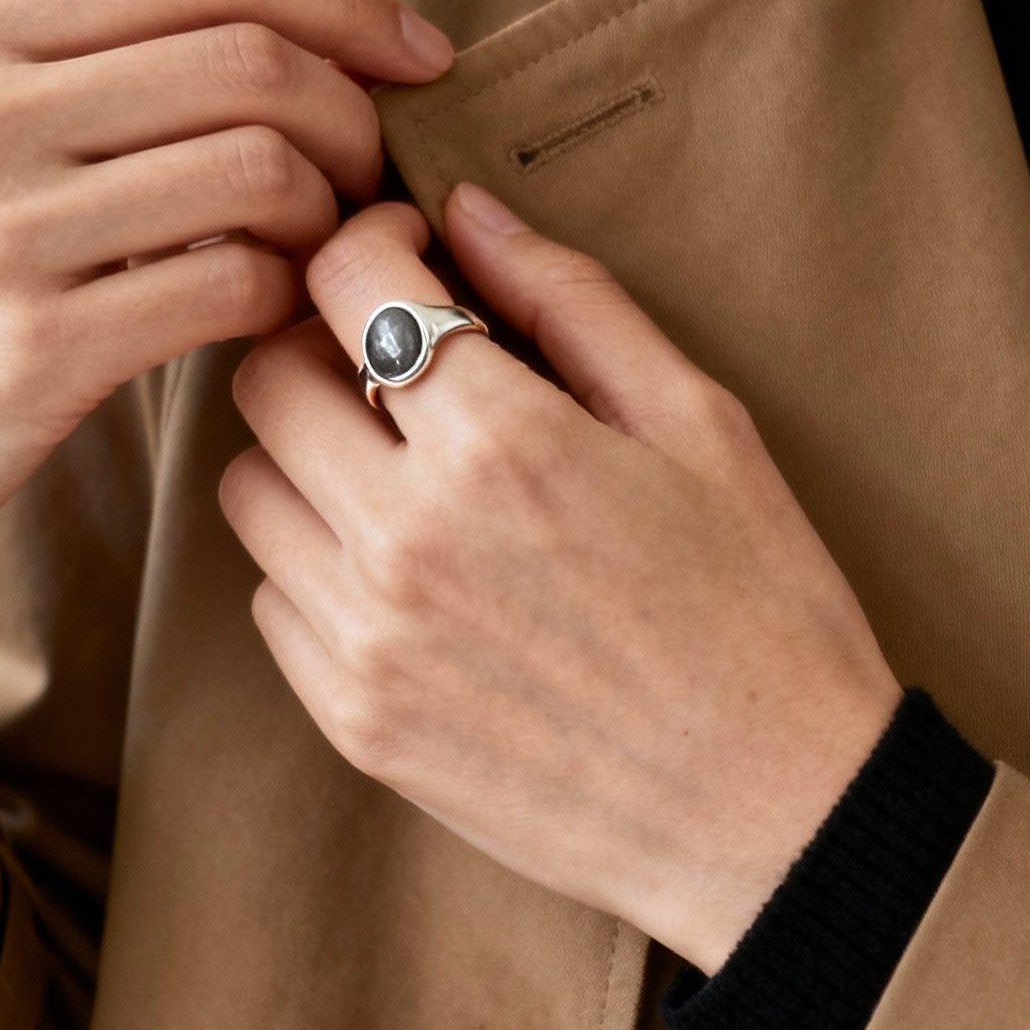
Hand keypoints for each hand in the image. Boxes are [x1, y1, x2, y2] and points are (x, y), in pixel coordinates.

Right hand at [0, 0, 452, 580]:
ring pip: (262, 169)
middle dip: (359, 117)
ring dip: (335, 212)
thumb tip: (297, 36)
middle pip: (253, 62)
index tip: (421, 54)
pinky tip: (279, 313)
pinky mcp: (35, 346)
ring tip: (328, 248)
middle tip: (380, 176)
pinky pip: (234, 284)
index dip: (343, 2)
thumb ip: (88, 70)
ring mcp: (1, 228)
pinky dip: (291, 295)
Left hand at [219, 184, 901, 973]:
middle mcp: (406, 536)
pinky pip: (275, 602)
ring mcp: (368, 640)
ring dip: (309, 454)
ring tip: (403, 467)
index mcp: (500, 441)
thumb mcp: (699, 422)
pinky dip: (319, 563)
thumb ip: (572, 300)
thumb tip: (469, 211)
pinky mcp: (356, 724)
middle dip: (323, 339)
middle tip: (399, 356)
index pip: (342, 281)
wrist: (777, 819)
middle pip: (268, 379)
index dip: (369, 238)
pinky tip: (412, 567)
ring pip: (251, 490)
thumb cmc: (761, 609)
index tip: (409, 250)